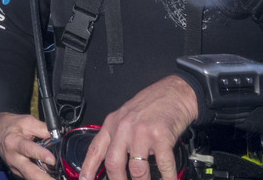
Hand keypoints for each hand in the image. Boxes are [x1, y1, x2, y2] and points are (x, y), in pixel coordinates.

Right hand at [0, 112, 55, 179]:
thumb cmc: (12, 126)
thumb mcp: (27, 121)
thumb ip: (43, 129)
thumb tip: (58, 136)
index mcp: (14, 142)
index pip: (28, 149)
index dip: (41, 154)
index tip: (52, 159)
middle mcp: (13, 157)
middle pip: (29, 172)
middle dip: (43, 179)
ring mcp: (15, 167)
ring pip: (31, 177)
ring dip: (43, 179)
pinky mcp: (18, 171)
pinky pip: (31, 176)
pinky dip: (40, 177)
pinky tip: (49, 177)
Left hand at [80, 75, 197, 179]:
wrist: (174, 92)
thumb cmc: (151, 104)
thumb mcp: (126, 116)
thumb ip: (117, 135)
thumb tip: (112, 159)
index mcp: (113, 124)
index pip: (95, 149)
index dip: (88, 168)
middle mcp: (124, 128)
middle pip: (113, 164)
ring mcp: (142, 133)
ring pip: (136, 169)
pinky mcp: (161, 136)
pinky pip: (163, 165)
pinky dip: (167, 178)